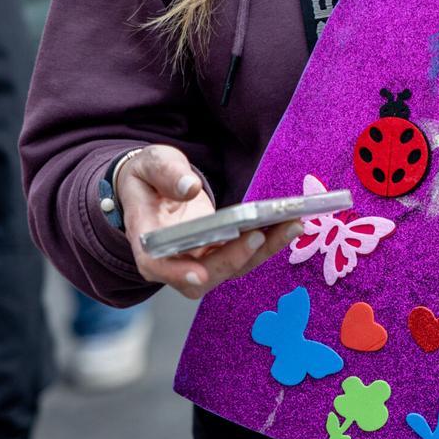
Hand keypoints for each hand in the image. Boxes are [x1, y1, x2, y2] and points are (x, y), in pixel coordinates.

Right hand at [117, 144, 300, 298]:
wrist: (155, 187)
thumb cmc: (149, 177)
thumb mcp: (150, 164)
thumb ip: (166, 173)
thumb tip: (190, 188)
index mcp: (147, 240)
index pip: (157, 265)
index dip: (177, 274)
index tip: (199, 274)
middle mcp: (173, 260)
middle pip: (205, 274)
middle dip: (235, 258)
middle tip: (259, 235)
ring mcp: (199, 261)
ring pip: (233, 268)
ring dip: (264, 250)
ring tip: (290, 224)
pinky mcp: (221, 255)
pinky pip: (246, 255)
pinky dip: (269, 242)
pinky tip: (290, 223)